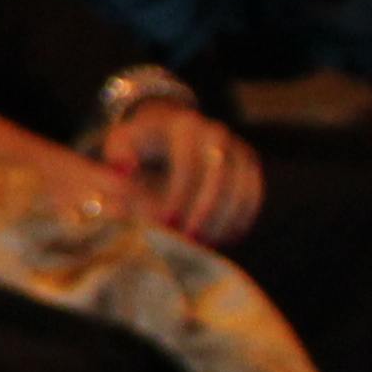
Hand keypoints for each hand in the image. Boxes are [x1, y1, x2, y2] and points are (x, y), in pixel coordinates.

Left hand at [95, 96, 262, 239]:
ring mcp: (237, 149)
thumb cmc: (139, 144)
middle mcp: (216, 134)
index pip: (188, 164)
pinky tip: (220, 239)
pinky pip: (252, 196)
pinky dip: (239, 219)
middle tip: (187, 239)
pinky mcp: (249, 167)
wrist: (168, 131)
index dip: (179, 196)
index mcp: (184, 127)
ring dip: (223, 219)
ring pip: (241, 189)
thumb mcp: (121, 144)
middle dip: (204, 211)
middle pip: (220, 177)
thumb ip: (118, 158)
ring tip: (203, 243)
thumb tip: (124, 171)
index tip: (165, 222)